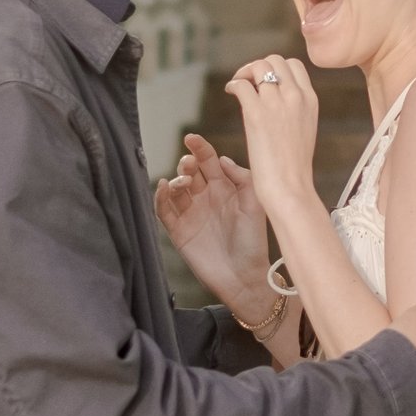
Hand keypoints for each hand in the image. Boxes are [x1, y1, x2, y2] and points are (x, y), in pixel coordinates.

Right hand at [153, 134, 270, 310]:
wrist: (244, 277)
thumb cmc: (253, 242)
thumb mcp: (254, 204)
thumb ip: (242, 178)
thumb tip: (221, 159)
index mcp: (224, 189)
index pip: (208, 162)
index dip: (199, 148)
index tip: (191, 138)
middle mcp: (206, 199)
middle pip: (189, 171)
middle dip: (186, 163)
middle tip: (188, 165)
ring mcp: (191, 214)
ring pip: (176, 188)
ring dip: (176, 180)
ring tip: (184, 182)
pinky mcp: (179, 231)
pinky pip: (164, 210)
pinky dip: (161, 197)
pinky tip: (164, 187)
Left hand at [222, 55, 320, 218]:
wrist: (290, 188)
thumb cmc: (293, 167)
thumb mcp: (304, 129)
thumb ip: (295, 109)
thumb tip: (277, 99)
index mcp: (310, 100)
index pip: (294, 65)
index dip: (275, 68)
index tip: (264, 82)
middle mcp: (296, 96)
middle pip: (275, 59)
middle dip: (258, 67)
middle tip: (247, 82)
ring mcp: (277, 103)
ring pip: (257, 66)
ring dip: (244, 72)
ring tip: (237, 86)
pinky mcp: (257, 114)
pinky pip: (241, 85)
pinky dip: (233, 84)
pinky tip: (230, 92)